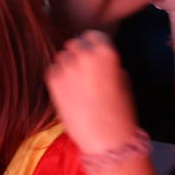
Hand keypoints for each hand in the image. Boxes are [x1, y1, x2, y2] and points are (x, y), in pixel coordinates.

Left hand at [46, 31, 140, 156]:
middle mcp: (84, 53)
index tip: (93, 55)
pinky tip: (69, 93)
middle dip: (78, 54)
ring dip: (67, 66)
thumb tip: (94, 55)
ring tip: (77, 86)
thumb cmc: (120, 111)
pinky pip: (52, 71)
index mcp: (105, 50)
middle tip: (84, 73)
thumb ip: (106, 62)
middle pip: (74, 44)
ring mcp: (66, 66)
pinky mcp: (52, 81)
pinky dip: (58, 78)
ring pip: (61, 57)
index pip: (92, 35)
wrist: (106, 140)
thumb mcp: (122, 78)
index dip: (92, 45)